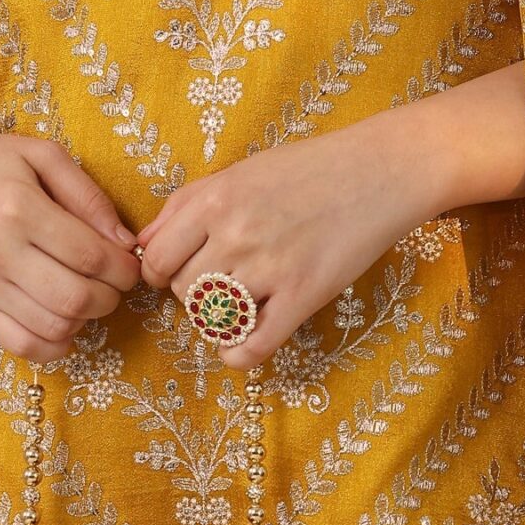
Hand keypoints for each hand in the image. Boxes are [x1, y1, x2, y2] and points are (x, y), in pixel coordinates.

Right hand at [0, 129, 143, 363]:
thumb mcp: (41, 156)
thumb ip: (87, 195)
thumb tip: (123, 241)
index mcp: (20, 209)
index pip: (91, 256)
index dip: (123, 268)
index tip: (129, 264)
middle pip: (75, 298)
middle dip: (110, 297)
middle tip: (113, 284)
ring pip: (52, 326)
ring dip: (85, 320)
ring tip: (87, 298)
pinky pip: (20, 345)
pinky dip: (54, 346)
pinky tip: (64, 325)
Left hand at [134, 64, 524, 367]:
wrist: (380, 169)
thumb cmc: (308, 168)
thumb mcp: (239, 171)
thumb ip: (187, 204)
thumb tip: (143, 244)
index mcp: (213, 199)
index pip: (154, 260)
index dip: (163, 273)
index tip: (183, 272)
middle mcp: (234, 232)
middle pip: (181, 292)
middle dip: (193, 295)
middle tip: (222, 284)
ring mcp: (268, 265)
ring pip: (211, 319)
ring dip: (219, 320)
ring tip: (241, 305)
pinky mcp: (303, 294)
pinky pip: (251, 346)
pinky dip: (239, 355)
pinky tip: (247, 342)